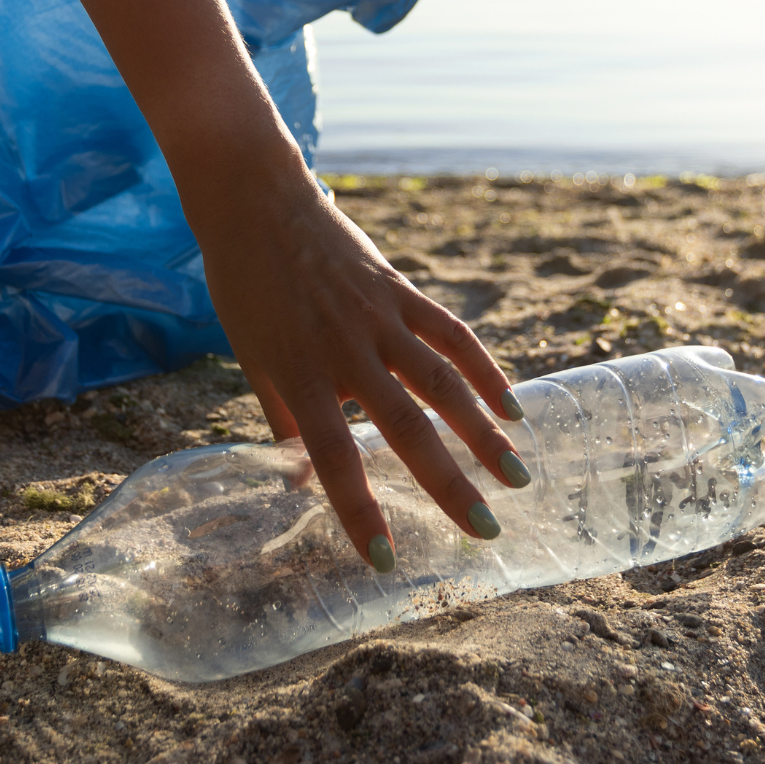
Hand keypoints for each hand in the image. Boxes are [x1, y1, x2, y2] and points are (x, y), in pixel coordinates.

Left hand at [192, 163, 529, 571]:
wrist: (257, 202)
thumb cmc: (247, 289)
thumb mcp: (254, 361)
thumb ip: (284, 423)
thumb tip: (300, 487)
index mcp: (298, 373)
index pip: (333, 456)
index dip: (360, 511)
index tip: (388, 560)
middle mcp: (345, 348)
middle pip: (405, 427)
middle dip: (448, 484)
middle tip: (485, 532)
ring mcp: (379, 315)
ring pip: (442, 382)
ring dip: (484, 432)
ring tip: (517, 476)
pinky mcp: (401, 289)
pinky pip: (452, 334)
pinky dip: (485, 370)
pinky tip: (510, 406)